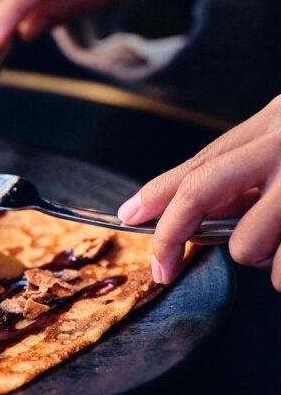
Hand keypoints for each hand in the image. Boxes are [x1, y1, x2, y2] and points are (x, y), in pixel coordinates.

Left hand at [117, 97, 280, 287]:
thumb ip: (241, 176)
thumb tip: (194, 223)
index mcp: (271, 125)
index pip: (199, 162)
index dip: (157, 193)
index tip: (129, 215)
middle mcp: (280, 144)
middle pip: (200, 191)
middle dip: (171, 234)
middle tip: (162, 269)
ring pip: (246, 245)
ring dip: (260, 257)